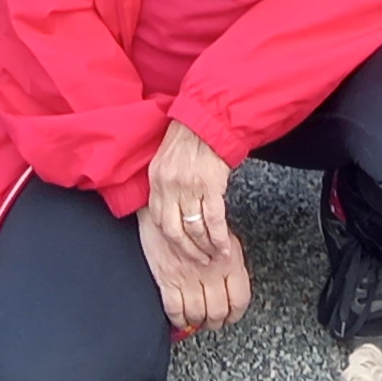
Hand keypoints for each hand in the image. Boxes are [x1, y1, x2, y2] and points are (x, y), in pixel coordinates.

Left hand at [140, 122, 248, 333]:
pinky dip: (218, 237)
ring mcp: (188, 186)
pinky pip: (213, 219)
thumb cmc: (191, 137)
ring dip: (204, 248)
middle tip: (198, 262)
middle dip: (186, 251)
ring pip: (193, 229)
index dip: (170, 239)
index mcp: (157, 181)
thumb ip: (166, 184)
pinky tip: (225, 247)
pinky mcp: (210, 185)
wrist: (209, 118)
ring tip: (214, 257)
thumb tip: (170, 207)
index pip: (157, 219)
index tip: (180, 250)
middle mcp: (169, 186)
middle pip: (172, 231)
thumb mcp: (168, 161)